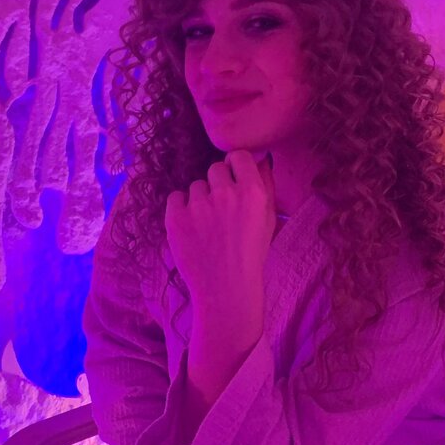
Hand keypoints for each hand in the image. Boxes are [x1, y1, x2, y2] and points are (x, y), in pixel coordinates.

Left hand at [164, 151, 275, 306]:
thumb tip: (261, 158)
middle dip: (218, 184)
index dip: (235, 167)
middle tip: (222, 209)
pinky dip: (181, 209)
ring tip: (208, 225)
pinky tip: (192, 227)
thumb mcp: (268, 219)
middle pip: (215, 168)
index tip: (234, 180)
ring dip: (200, 200)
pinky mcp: (175, 217)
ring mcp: (198, 205)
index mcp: (252, 192)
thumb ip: (266, 184)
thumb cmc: (251, 254)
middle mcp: (226, 194)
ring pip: (196, 186)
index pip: (238, 156)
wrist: (225, 289)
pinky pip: (176, 197)